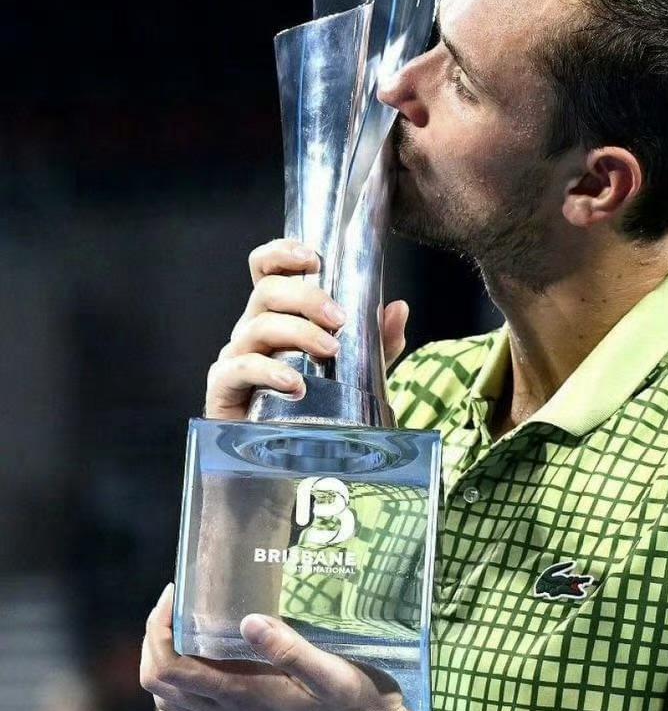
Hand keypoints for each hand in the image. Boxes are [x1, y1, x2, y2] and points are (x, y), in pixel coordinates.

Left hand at [139, 583, 442, 710]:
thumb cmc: (358, 708)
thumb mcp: (334, 675)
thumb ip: (291, 651)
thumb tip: (248, 621)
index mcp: (242, 695)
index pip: (169, 667)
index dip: (159, 629)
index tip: (179, 593)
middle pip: (159, 683)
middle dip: (155, 638)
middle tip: (179, 602)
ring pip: (170, 701)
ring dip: (165, 661)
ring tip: (185, 626)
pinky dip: (181, 692)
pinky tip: (202, 670)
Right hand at [205, 238, 410, 419]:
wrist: (286, 457)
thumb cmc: (316, 406)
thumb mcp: (357, 371)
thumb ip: (378, 342)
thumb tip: (399, 308)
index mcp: (278, 314)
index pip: (266, 268)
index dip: (282, 253)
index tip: (314, 259)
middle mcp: (253, 328)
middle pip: (267, 291)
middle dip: (306, 298)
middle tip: (339, 320)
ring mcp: (236, 355)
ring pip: (259, 326)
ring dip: (299, 333)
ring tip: (330, 351)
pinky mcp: (225, 386)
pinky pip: (241, 368)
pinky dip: (270, 372)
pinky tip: (296, 385)